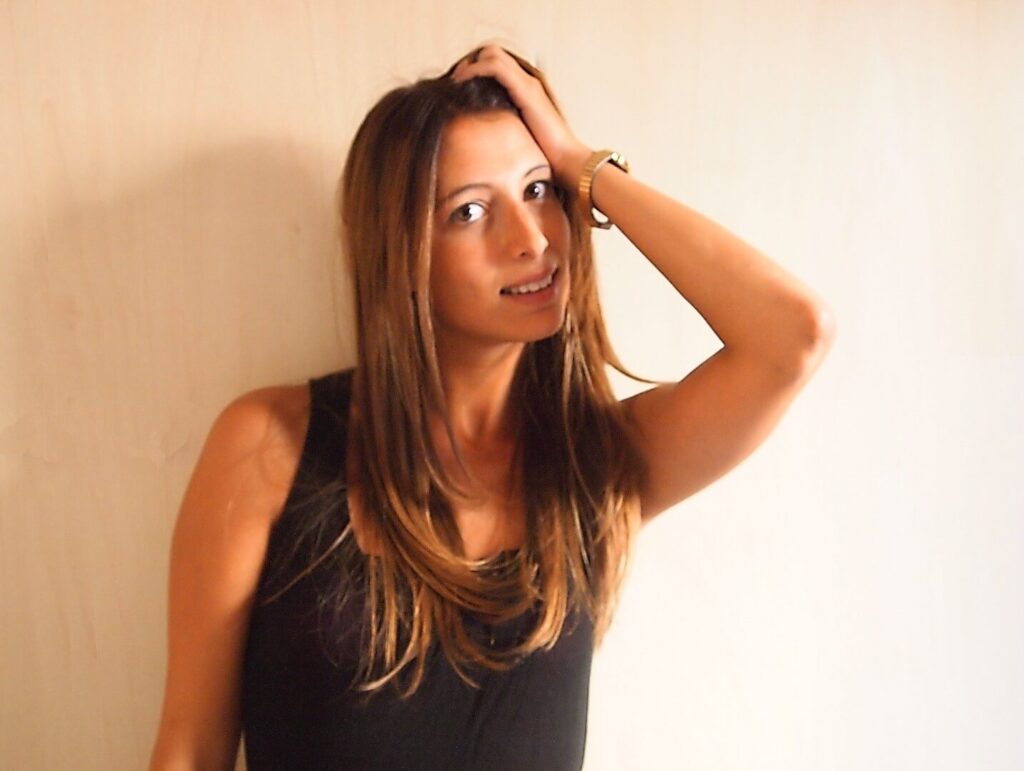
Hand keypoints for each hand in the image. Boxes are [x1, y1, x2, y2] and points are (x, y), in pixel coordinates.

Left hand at [451, 45, 591, 190]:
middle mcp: (527, 82)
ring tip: (454, 80)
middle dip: (470, 63)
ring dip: (469, 64)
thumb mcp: (516, 137)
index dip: (476, 69)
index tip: (458, 86)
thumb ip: (503, 129)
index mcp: (526, 91)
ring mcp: (527, 83)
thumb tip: (481, 137)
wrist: (566, 160)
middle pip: (493, 53)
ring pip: (492, 54)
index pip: (497, 65)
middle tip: (454, 80)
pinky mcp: (524, 90)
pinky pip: (494, 67)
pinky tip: (462, 83)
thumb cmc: (544, 156)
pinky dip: (475, 70)